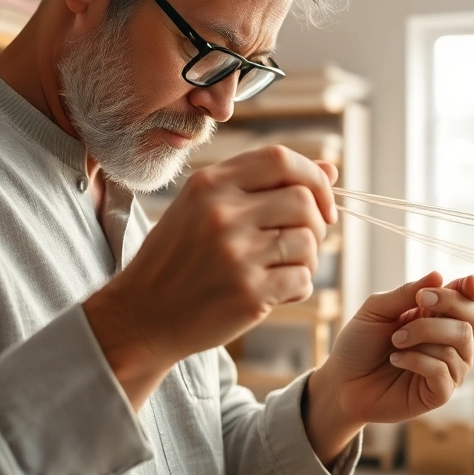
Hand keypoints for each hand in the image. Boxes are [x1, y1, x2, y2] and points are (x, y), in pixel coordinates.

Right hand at [84, 146, 337, 407]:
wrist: (141, 316)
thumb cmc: (178, 258)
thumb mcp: (205, 208)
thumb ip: (263, 185)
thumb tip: (332, 168)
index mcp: (208, 184)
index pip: (280, 158)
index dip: (312, 176)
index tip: (320, 202)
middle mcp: (221, 213)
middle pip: (303, 200)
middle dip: (317, 221)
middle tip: (302, 242)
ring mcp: (235, 254)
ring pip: (307, 241)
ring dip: (308, 258)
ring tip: (284, 268)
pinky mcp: (248, 293)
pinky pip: (302, 279)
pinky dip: (298, 286)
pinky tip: (276, 291)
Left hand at [304, 272, 473, 459]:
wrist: (342, 382)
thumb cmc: (359, 344)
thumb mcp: (376, 309)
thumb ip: (406, 293)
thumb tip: (438, 275)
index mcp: (438, 316)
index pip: (470, 299)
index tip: (468, 283)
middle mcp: (450, 341)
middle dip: (448, 303)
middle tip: (419, 301)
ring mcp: (448, 368)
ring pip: (460, 340)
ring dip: (421, 333)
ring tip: (394, 342)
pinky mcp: (440, 392)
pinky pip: (443, 369)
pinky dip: (416, 359)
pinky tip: (396, 360)